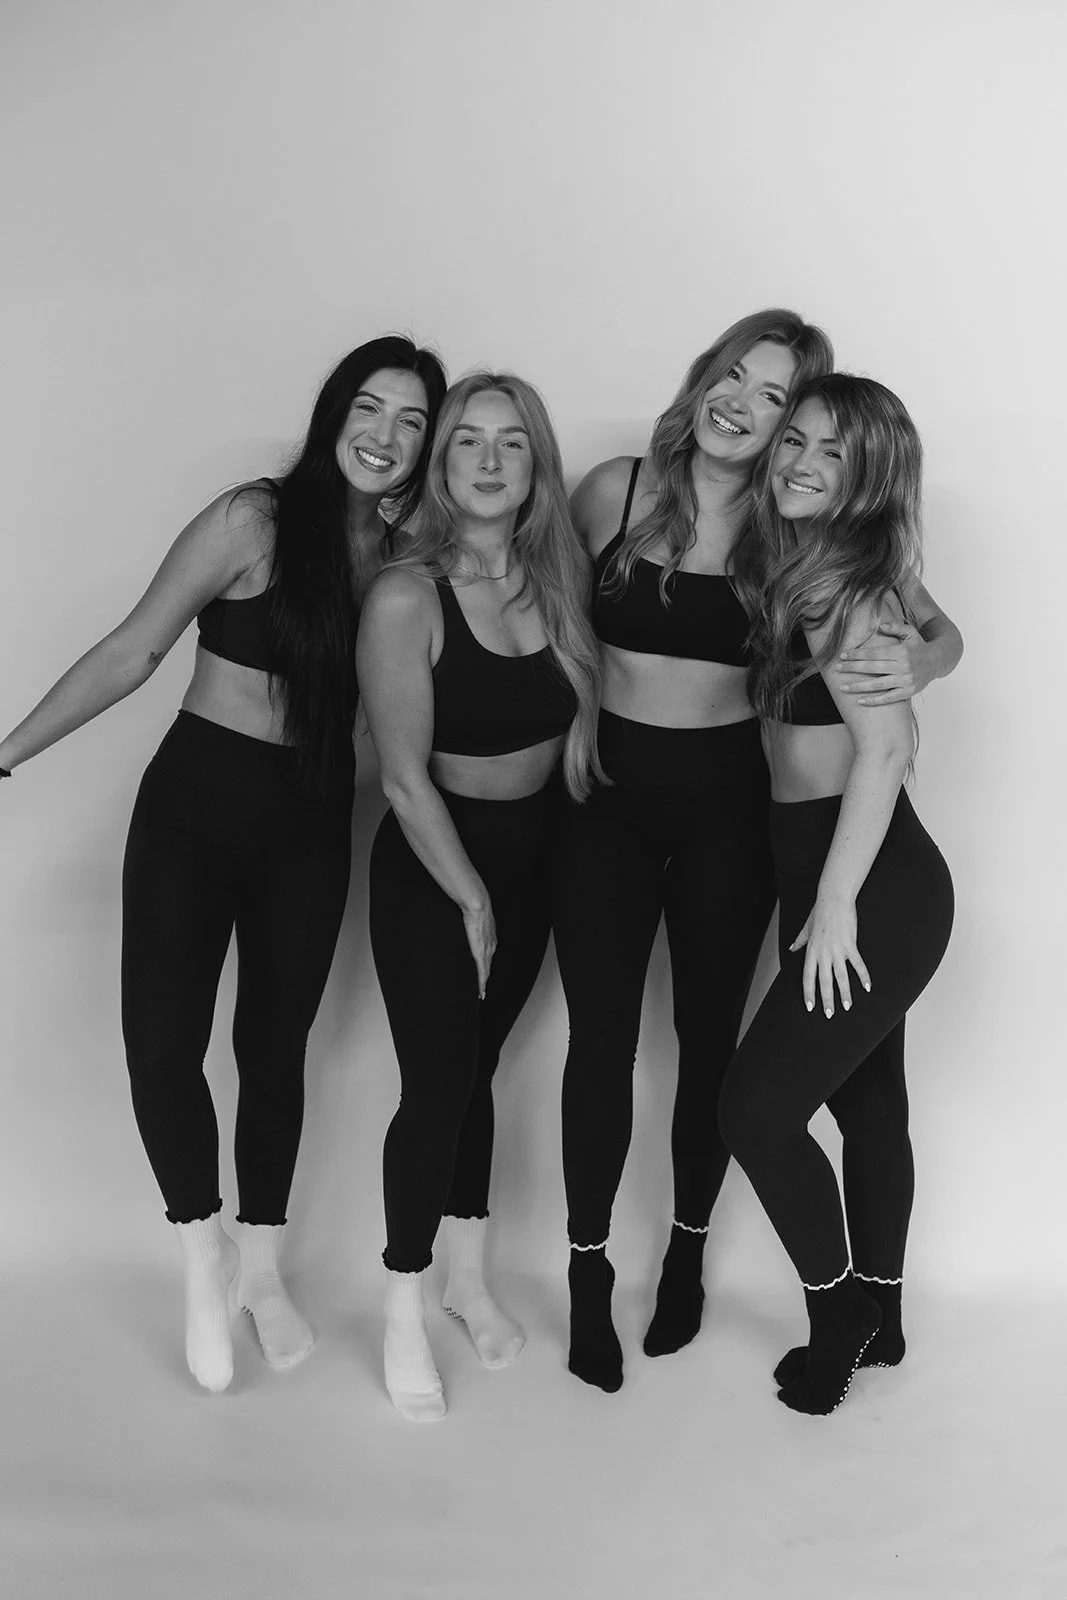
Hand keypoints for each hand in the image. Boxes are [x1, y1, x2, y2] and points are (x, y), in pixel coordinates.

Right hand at [462, 902, 496, 999]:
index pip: (488, 955)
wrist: (477, 904)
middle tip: (482, 989)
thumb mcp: (475, 916)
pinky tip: (481, 991)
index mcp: (490, 937)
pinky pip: (482, 973)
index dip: (486, 966)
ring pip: (487, 971)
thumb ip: (471, 921)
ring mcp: (488, 950)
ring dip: (484, 982)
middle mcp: (492, 945)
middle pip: (489, 966)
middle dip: (486, 977)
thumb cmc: (475, 906)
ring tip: (481, 993)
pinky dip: (482, 983)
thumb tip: (465, 919)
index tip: (484, 974)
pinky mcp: (480, 954)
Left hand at [789, 897, 870, 1018]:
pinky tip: (867, 987)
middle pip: (824, 982)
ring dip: (844, 993)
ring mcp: (837, 950)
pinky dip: (863, 977)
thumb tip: (792, 948)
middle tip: (829, 1014)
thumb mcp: (806, 928)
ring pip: (840, 977)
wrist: (834, 899)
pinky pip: (857, 965)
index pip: (808, 977)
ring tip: (847, 1007)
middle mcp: (822, 954)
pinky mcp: (850, 945)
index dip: (808, 993)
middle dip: (826, 1000)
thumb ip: (800, 940)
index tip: (810, 1006)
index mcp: (811, 951)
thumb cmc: (820, 912)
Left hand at [834, 618, 936, 703]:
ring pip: (878, 685)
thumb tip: (879, 626)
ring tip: (843, 687)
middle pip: (872, 668)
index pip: (874, 653)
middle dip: (852, 668)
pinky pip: (888, 698)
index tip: (843, 656)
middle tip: (837, 669)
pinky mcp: (908, 692)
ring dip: (858, 686)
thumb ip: (895, 627)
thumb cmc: (919, 646)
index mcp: (901, 651)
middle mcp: (904, 667)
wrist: (938, 661)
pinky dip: (874, 701)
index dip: (857, 654)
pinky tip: (859, 701)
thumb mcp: (910, 632)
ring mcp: (906, 681)